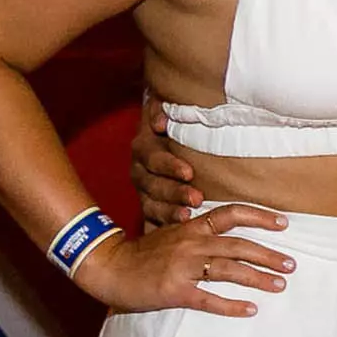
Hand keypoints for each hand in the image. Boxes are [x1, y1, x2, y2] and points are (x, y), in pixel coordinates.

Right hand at [71, 203, 292, 315]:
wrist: (108, 267)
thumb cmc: (143, 254)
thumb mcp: (172, 234)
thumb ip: (198, 233)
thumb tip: (230, 237)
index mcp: (192, 227)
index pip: (231, 214)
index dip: (260, 216)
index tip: (284, 223)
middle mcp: (191, 243)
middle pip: (239, 245)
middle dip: (268, 254)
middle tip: (292, 264)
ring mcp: (183, 267)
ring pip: (229, 270)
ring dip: (258, 278)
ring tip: (280, 285)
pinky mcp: (175, 291)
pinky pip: (209, 299)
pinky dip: (232, 305)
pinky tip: (250, 310)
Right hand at [132, 97, 200, 225]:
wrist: (166, 134)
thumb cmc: (175, 121)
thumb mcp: (168, 109)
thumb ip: (161, 109)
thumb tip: (159, 120)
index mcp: (144, 147)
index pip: (153, 157)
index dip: (169, 166)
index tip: (189, 173)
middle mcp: (140, 170)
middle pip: (153, 184)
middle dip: (175, 193)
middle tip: (197, 198)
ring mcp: (144, 190)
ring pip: (152, 204)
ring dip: (170, 211)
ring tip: (188, 216)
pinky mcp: (150, 205)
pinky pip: (154, 218)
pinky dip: (166, 223)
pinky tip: (181, 227)